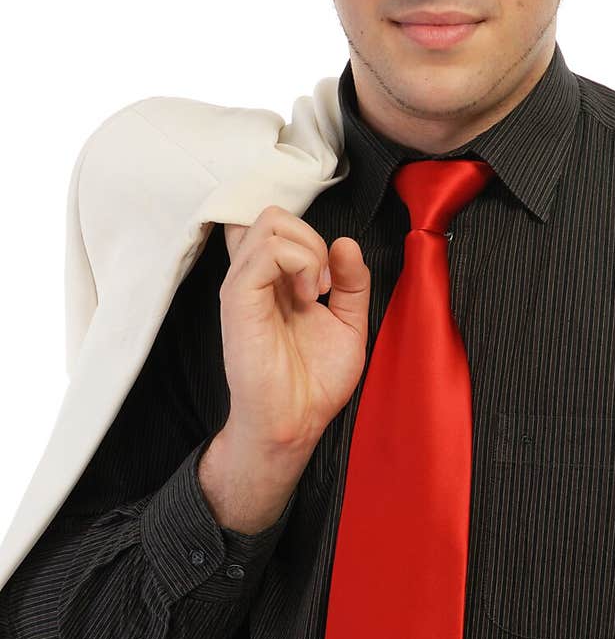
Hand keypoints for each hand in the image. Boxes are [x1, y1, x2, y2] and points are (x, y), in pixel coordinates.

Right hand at [218, 206, 370, 461]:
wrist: (296, 423)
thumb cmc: (314, 382)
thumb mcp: (349, 322)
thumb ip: (352, 282)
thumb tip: (346, 243)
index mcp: (274, 281)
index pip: (272, 226)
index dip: (303, 232)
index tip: (329, 271)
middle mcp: (254, 277)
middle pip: (273, 215)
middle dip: (312, 237)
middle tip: (327, 284)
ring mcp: (243, 286)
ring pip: (269, 222)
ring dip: (309, 249)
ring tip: (319, 291)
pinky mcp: (239, 299)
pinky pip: (267, 251)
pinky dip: (300, 262)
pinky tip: (310, 297)